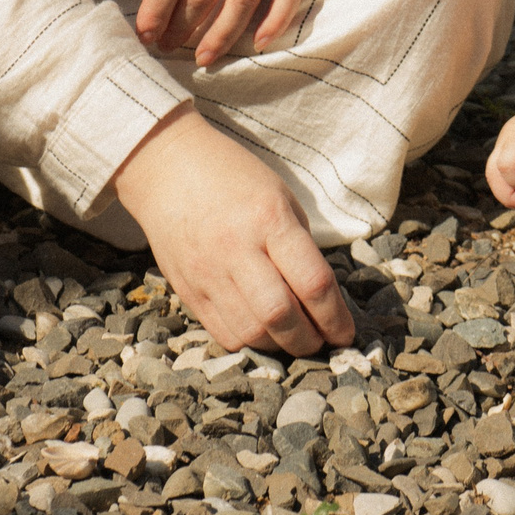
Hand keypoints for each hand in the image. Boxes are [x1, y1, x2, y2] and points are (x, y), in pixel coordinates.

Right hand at [111, 103, 355, 354]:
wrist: (168, 168)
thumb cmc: (234, 178)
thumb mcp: (280, 198)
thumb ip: (299, 247)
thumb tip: (321, 300)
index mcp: (269, 219)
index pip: (313, 283)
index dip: (335, 317)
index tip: (346, 333)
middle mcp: (236, 249)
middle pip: (280, 316)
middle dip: (309, 341)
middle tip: (321, 343)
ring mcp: (208, 272)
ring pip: (250, 333)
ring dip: (280, 346)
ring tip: (293, 340)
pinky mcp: (187, 290)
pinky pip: (223, 333)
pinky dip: (249, 343)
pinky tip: (262, 333)